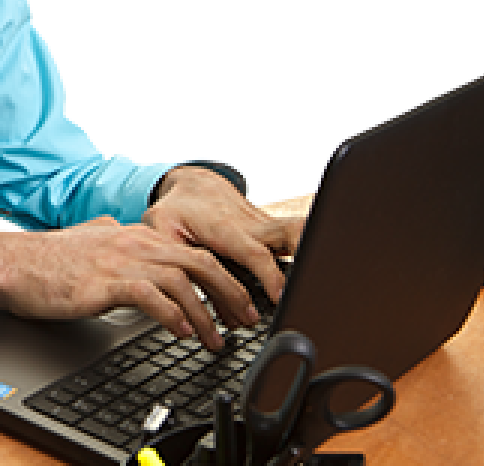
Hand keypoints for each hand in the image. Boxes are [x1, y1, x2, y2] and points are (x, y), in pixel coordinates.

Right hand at [0, 216, 266, 350]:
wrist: (13, 263)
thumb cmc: (48, 261)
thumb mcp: (93, 242)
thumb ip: (118, 241)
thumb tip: (128, 237)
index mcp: (136, 235)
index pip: (194, 251)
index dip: (223, 277)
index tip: (239, 301)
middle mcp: (134, 242)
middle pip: (199, 261)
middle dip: (230, 292)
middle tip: (246, 319)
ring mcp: (121, 259)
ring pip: (181, 280)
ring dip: (206, 313)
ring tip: (216, 339)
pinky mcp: (105, 281)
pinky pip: (150, 295)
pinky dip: (172, 313)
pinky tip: (182, 331)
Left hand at [143, 165, 305, 314]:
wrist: (194, 183)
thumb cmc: (177, 208)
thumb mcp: (162, 229)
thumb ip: (176, 261)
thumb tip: (191, 300)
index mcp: (225, 228)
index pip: (254, 252)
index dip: (269, 275)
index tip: (280, 296)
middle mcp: (251, 226)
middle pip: (290, 232)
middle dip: (307, 251)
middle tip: (316, 284)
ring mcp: (264, 226)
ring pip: (298, 232)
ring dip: (312, 249)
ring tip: (320, 284)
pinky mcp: (271, 231)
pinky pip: (292, 240)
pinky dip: (304, 255)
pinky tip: (307, 280)